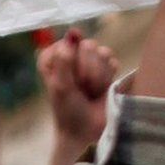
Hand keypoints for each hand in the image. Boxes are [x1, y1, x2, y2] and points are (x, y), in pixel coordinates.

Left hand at [41, 30, 116, 151]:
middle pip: (87, 45)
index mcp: (52, 58)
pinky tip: (101, 90)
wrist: (88, 132)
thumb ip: (64, 60)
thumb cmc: (68, 111)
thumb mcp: (61, 86)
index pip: (66, 44)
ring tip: (90, 92)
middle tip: (81, 89)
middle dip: (87, 71)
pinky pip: (113, 61)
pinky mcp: (106, 68)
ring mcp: (89, 61)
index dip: (70, 63)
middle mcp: (70, 56)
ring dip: (98, 77)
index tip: (67, 81)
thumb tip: (73, 32)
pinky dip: (108, 78)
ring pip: (102, 52)